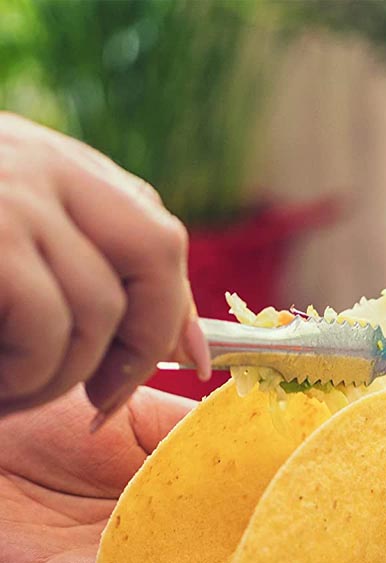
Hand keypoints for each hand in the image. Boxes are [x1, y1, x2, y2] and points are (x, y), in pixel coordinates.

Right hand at [0, 113, 209, 421]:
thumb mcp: (14, 251)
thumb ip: (85, 271)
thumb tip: (187, 348)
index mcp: (50, 164)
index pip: (154, 230)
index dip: (178, 307)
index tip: (191, 365)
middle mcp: (38, 162)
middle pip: (156, 250)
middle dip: (146, 338)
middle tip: (104, 400)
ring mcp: (9, 192)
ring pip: (101, 305)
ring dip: (65, 374)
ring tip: (12, 391)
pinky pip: (50, 322)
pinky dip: (29, 375)